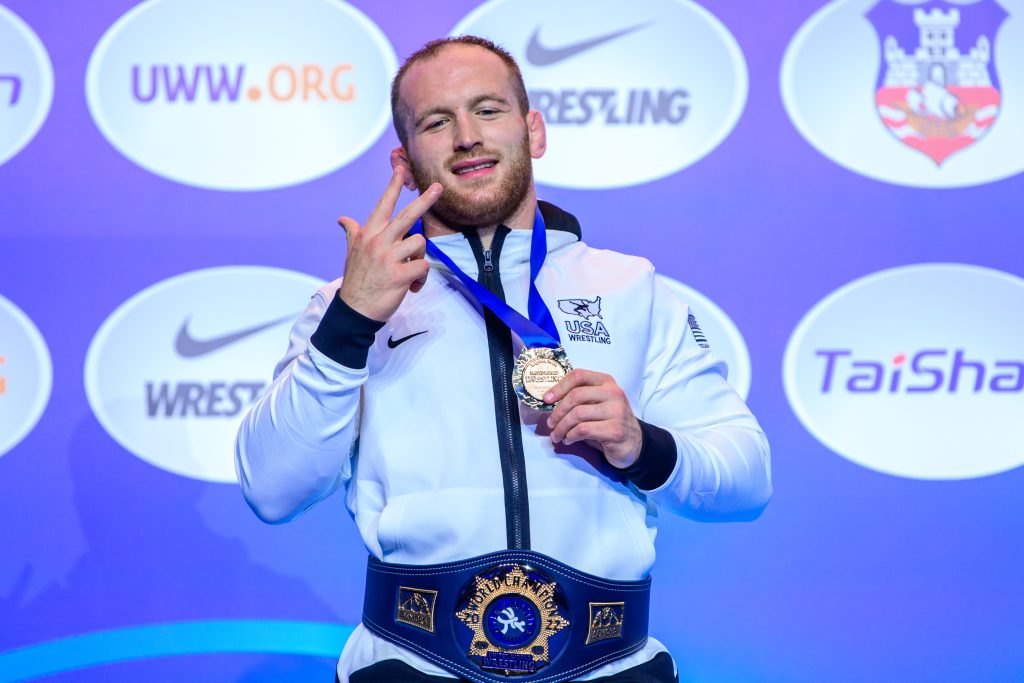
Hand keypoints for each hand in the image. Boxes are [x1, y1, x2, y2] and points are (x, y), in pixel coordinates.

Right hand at [337, 169, 441, 321]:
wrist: (354, 310)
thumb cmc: (356, 280)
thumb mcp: (352, 253)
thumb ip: (352, 233)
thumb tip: (342, 219)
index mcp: (368, 235)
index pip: (382, 205)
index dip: (392, 186)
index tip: (400, 167)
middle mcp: (378, 242)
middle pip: (406, 215)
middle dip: (425, 200)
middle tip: (438, 187)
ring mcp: (388, 258)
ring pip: (419, 243)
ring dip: (419, 258)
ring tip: (409, 271)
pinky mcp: (399, 275)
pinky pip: (422, 267)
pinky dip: (421, 278)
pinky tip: (411, 286)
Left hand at [544, 369, 642, 468]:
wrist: (634, 443)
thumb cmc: (609, 421)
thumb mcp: (598, 403)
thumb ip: (580, 398)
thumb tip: (550, 401)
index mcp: (606, 382)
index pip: (579, 375)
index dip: (559, 387)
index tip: (547, 399)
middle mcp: (613, 393)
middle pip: (576, 396)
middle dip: (558, 411)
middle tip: (550, 423)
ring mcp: (617, 411)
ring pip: (577, 415)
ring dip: (562, 427)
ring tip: (557, 436)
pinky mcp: (615, 430)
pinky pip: (584, 430)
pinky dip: (571, 436)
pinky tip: (569, 439)